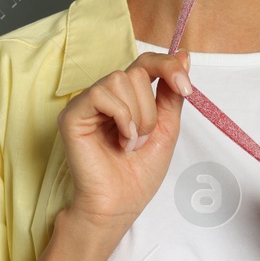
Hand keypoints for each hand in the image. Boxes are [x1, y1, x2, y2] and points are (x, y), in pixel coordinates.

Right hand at [59, 52, 193, 236]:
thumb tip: (184, 55)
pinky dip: (120, 118)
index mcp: (127, 97)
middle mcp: (105, 96)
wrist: (120, 205)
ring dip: (136, 117)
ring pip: (119, 80)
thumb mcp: (166, 128)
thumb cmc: (138, 175)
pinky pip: (101, 94)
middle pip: (136, 72)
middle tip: (143, 139)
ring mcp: (87, 104)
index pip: (146, 63)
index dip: (167, 67)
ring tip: (129, 143)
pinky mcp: (72, 115)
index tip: (187, 87)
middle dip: (150, 109)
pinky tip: (120, 140)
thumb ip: (172, 93)